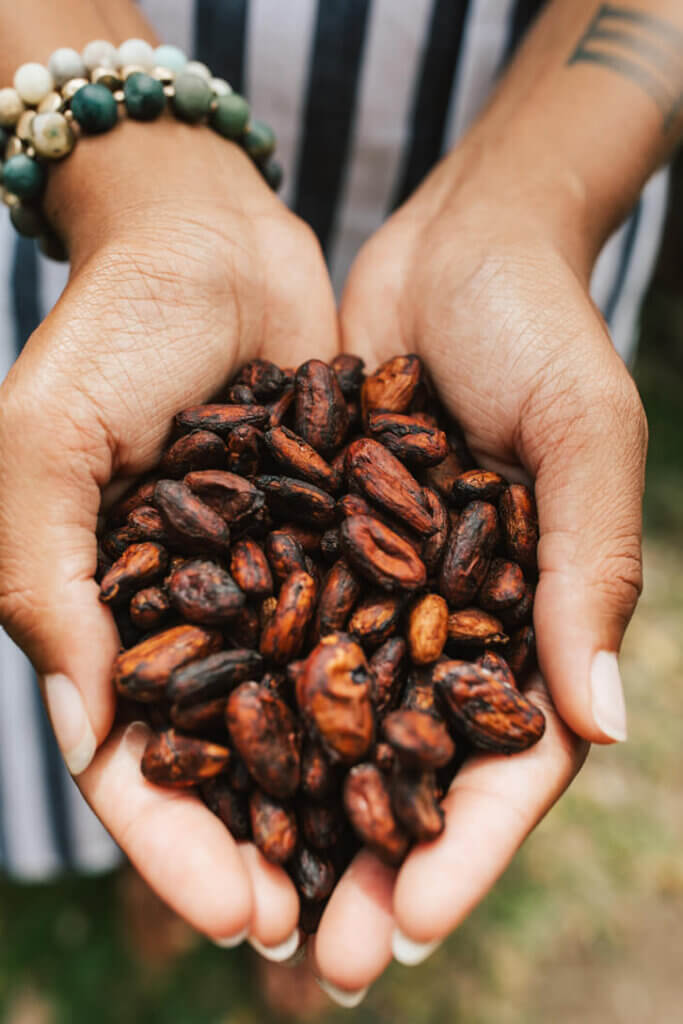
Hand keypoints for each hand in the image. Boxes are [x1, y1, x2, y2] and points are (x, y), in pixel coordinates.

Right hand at [0, 120, 337, 952]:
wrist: (209, 240)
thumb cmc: (109, 332)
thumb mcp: (43, 447)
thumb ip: (46, 585)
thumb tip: (87, 734)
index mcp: (99, 616)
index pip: (128, 762)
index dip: (175, 845)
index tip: (240, 915)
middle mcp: (184, 615)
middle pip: (227, 762)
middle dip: (269, 854)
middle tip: (327, 937)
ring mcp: (262, 581)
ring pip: (303, 715)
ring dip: (342, 798)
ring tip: (393, 876)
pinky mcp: (332, 540)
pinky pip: (362, 632)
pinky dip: (391, 696)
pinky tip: (438, 754)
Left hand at [310, 142, 645, 998]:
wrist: (458, 244)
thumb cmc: (542, 327)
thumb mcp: (583, 436)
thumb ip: (590, 572)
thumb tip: (604, 728)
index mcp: (541, 616)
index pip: (518, 760)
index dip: (473, 849)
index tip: (412, 924)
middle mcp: (463, 619)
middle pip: (423, 766)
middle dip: (380, 863)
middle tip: (326, 957)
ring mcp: (391, 587)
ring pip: (350, 723)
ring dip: (311, 812)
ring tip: (263, 900)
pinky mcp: (327, 546)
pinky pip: (291, 639)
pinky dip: (259, 707)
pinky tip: (211, 772)